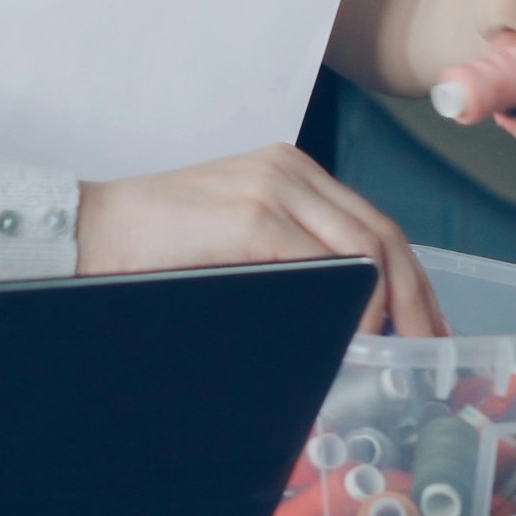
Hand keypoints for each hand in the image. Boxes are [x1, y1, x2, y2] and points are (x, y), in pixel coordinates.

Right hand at [79, 145, 444, 334]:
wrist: (87, 230)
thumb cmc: (151, 245)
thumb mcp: (236, 238)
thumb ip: (291, 252)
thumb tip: (348, 311)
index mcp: (287, 170)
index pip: (373, 224)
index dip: (410, 278)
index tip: (423, 324)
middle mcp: (288, 169)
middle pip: (384, 233)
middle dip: (416, 296)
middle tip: (428, 347)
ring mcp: (272, 188)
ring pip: (368, 246)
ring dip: (393, 304)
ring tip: (397, 347)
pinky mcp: (254, 215)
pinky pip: (331, 262)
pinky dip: (354, 302)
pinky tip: (354, 333)